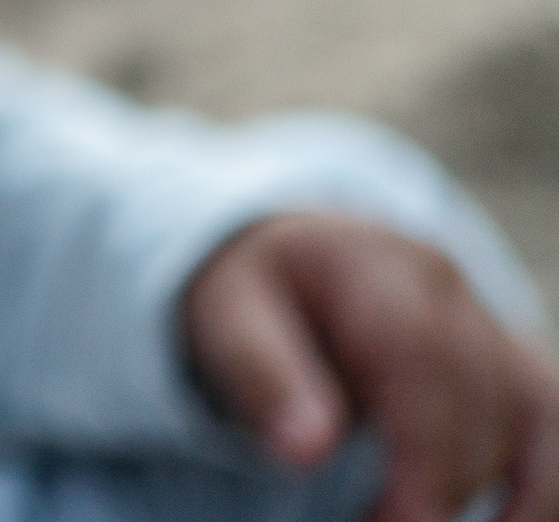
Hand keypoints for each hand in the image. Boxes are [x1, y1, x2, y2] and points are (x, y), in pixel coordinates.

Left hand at [185, 212, 558, 521]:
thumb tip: (307, 448)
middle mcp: (446, 290)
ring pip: (537, 412)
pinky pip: (551, 425)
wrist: (293, 259)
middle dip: (446, 484)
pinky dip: (539, 488)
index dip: (422, 450)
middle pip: (484, 392)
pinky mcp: (509, 368)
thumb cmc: (258, 294)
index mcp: (371, 265)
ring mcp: (486, 327)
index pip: (420, 354)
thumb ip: (261, 373)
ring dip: (511, 494)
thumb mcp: (228, 316)